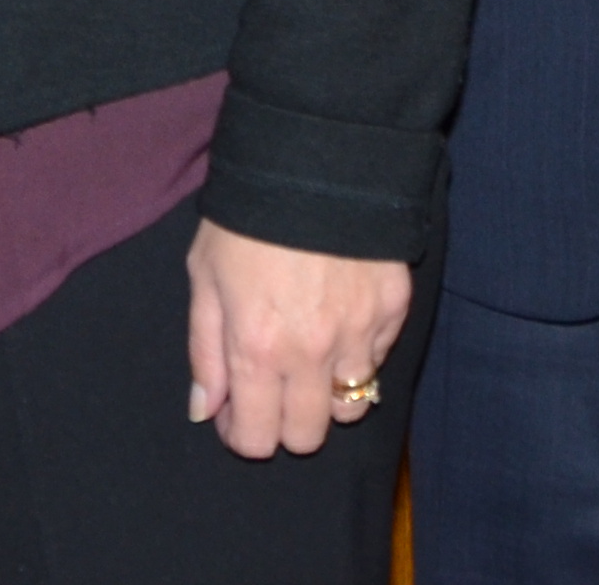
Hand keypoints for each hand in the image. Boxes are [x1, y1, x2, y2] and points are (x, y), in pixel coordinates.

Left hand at [183, 220, 412, 459]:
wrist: (314, 157)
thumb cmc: (247, 216)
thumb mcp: (204, 277)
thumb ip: (205, 352)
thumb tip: (206, 411)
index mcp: (256, 349)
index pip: (258, 440)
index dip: (244, 436)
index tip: (239, 413)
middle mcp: (311, 353)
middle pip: (308, 437)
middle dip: (286, 424)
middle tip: (275, 388)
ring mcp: (359, 332)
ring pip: (352, 408)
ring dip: (329, 396)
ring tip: (313, 361)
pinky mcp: (394, 308)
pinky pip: (378, 360)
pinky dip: (359, 355)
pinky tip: (341, 322)